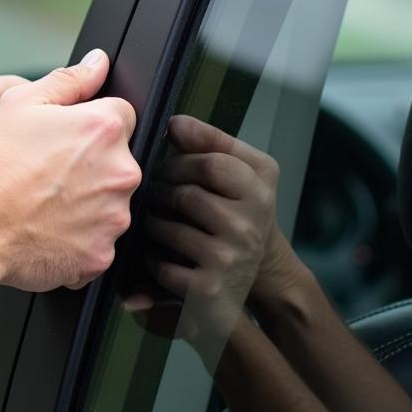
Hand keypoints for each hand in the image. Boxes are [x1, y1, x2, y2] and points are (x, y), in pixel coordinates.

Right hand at [0, 51, 140, 292]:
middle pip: (118, 163)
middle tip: (48, 175)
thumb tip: (98, 63)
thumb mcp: (20, 102)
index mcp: (105, 129)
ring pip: (108, 204)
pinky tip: (45, 229)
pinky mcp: (101, 254)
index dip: (90, 126)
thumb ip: (69, 81)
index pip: (121, 117)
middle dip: (91, 166)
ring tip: (43, 203)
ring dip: (85, 203)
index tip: (66, 141)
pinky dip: (76, 239)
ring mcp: (113, 217)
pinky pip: (95, 242)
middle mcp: (121, 173)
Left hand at [139, 116, 280, 342]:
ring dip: (151, 223)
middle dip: (160, 191)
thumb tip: (175, 123)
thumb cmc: (240, 214)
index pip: (213, 162)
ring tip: (152, 220)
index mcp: (260, 186)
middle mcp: (252, 223)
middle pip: (186, 195)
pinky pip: (162, 265)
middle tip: (152, 192)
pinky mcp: (209, 289)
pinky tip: (156, 253)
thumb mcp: (242, 172)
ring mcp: (231, 257)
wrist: (260, 274)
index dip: (179, 162)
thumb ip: (211, 143)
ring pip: (169, 229)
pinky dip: (151, 258)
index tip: (166, 166)